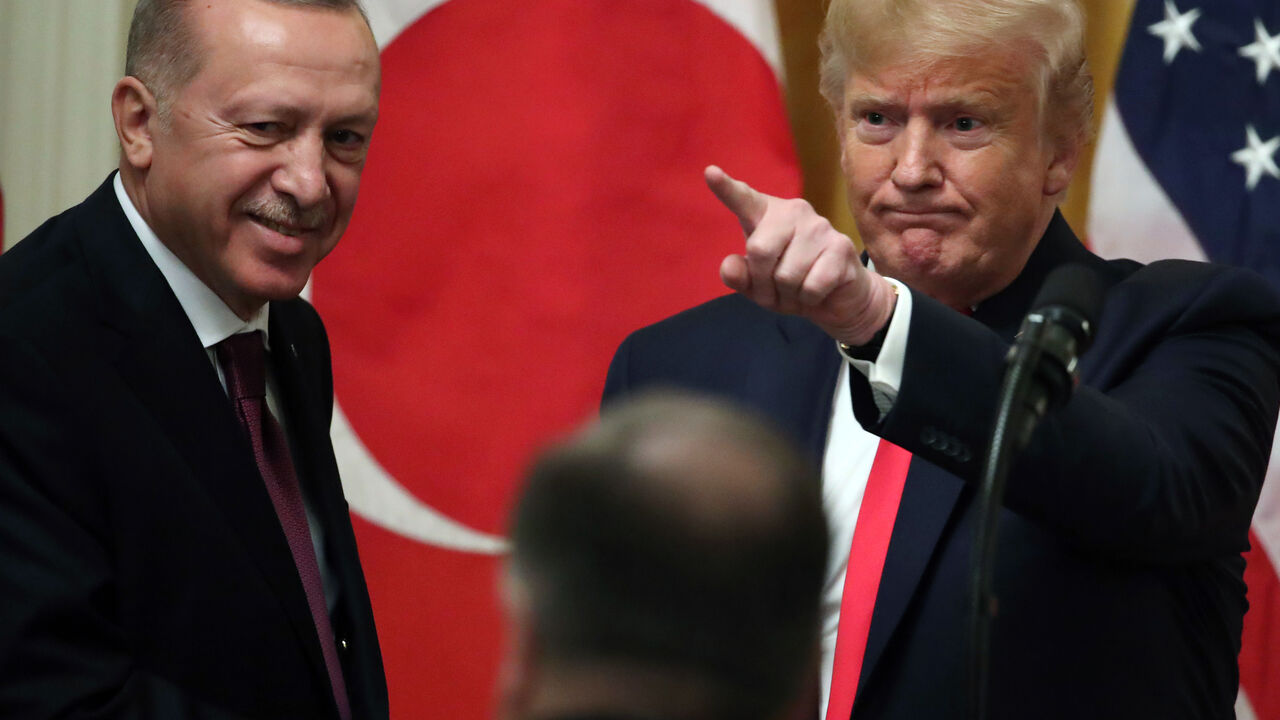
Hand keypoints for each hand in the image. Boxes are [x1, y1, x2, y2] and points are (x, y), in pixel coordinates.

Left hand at [704, 165, 896, 345]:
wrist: (838, 298)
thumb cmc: (791, 284)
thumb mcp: (757, 285)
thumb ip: (739, 276)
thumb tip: (729, 267)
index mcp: (767, 214)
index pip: (744, 199)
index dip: (726, 188)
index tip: (709, 172)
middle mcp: (794, 211)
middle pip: (759, 250)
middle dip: (762, 283)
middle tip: (775, 291)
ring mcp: (820, 226)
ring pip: (786, 275)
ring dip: (788, 295)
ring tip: (799, 290)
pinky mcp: (841, 247)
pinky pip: (810, 287)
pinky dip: (808, 300)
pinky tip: (817, 292)